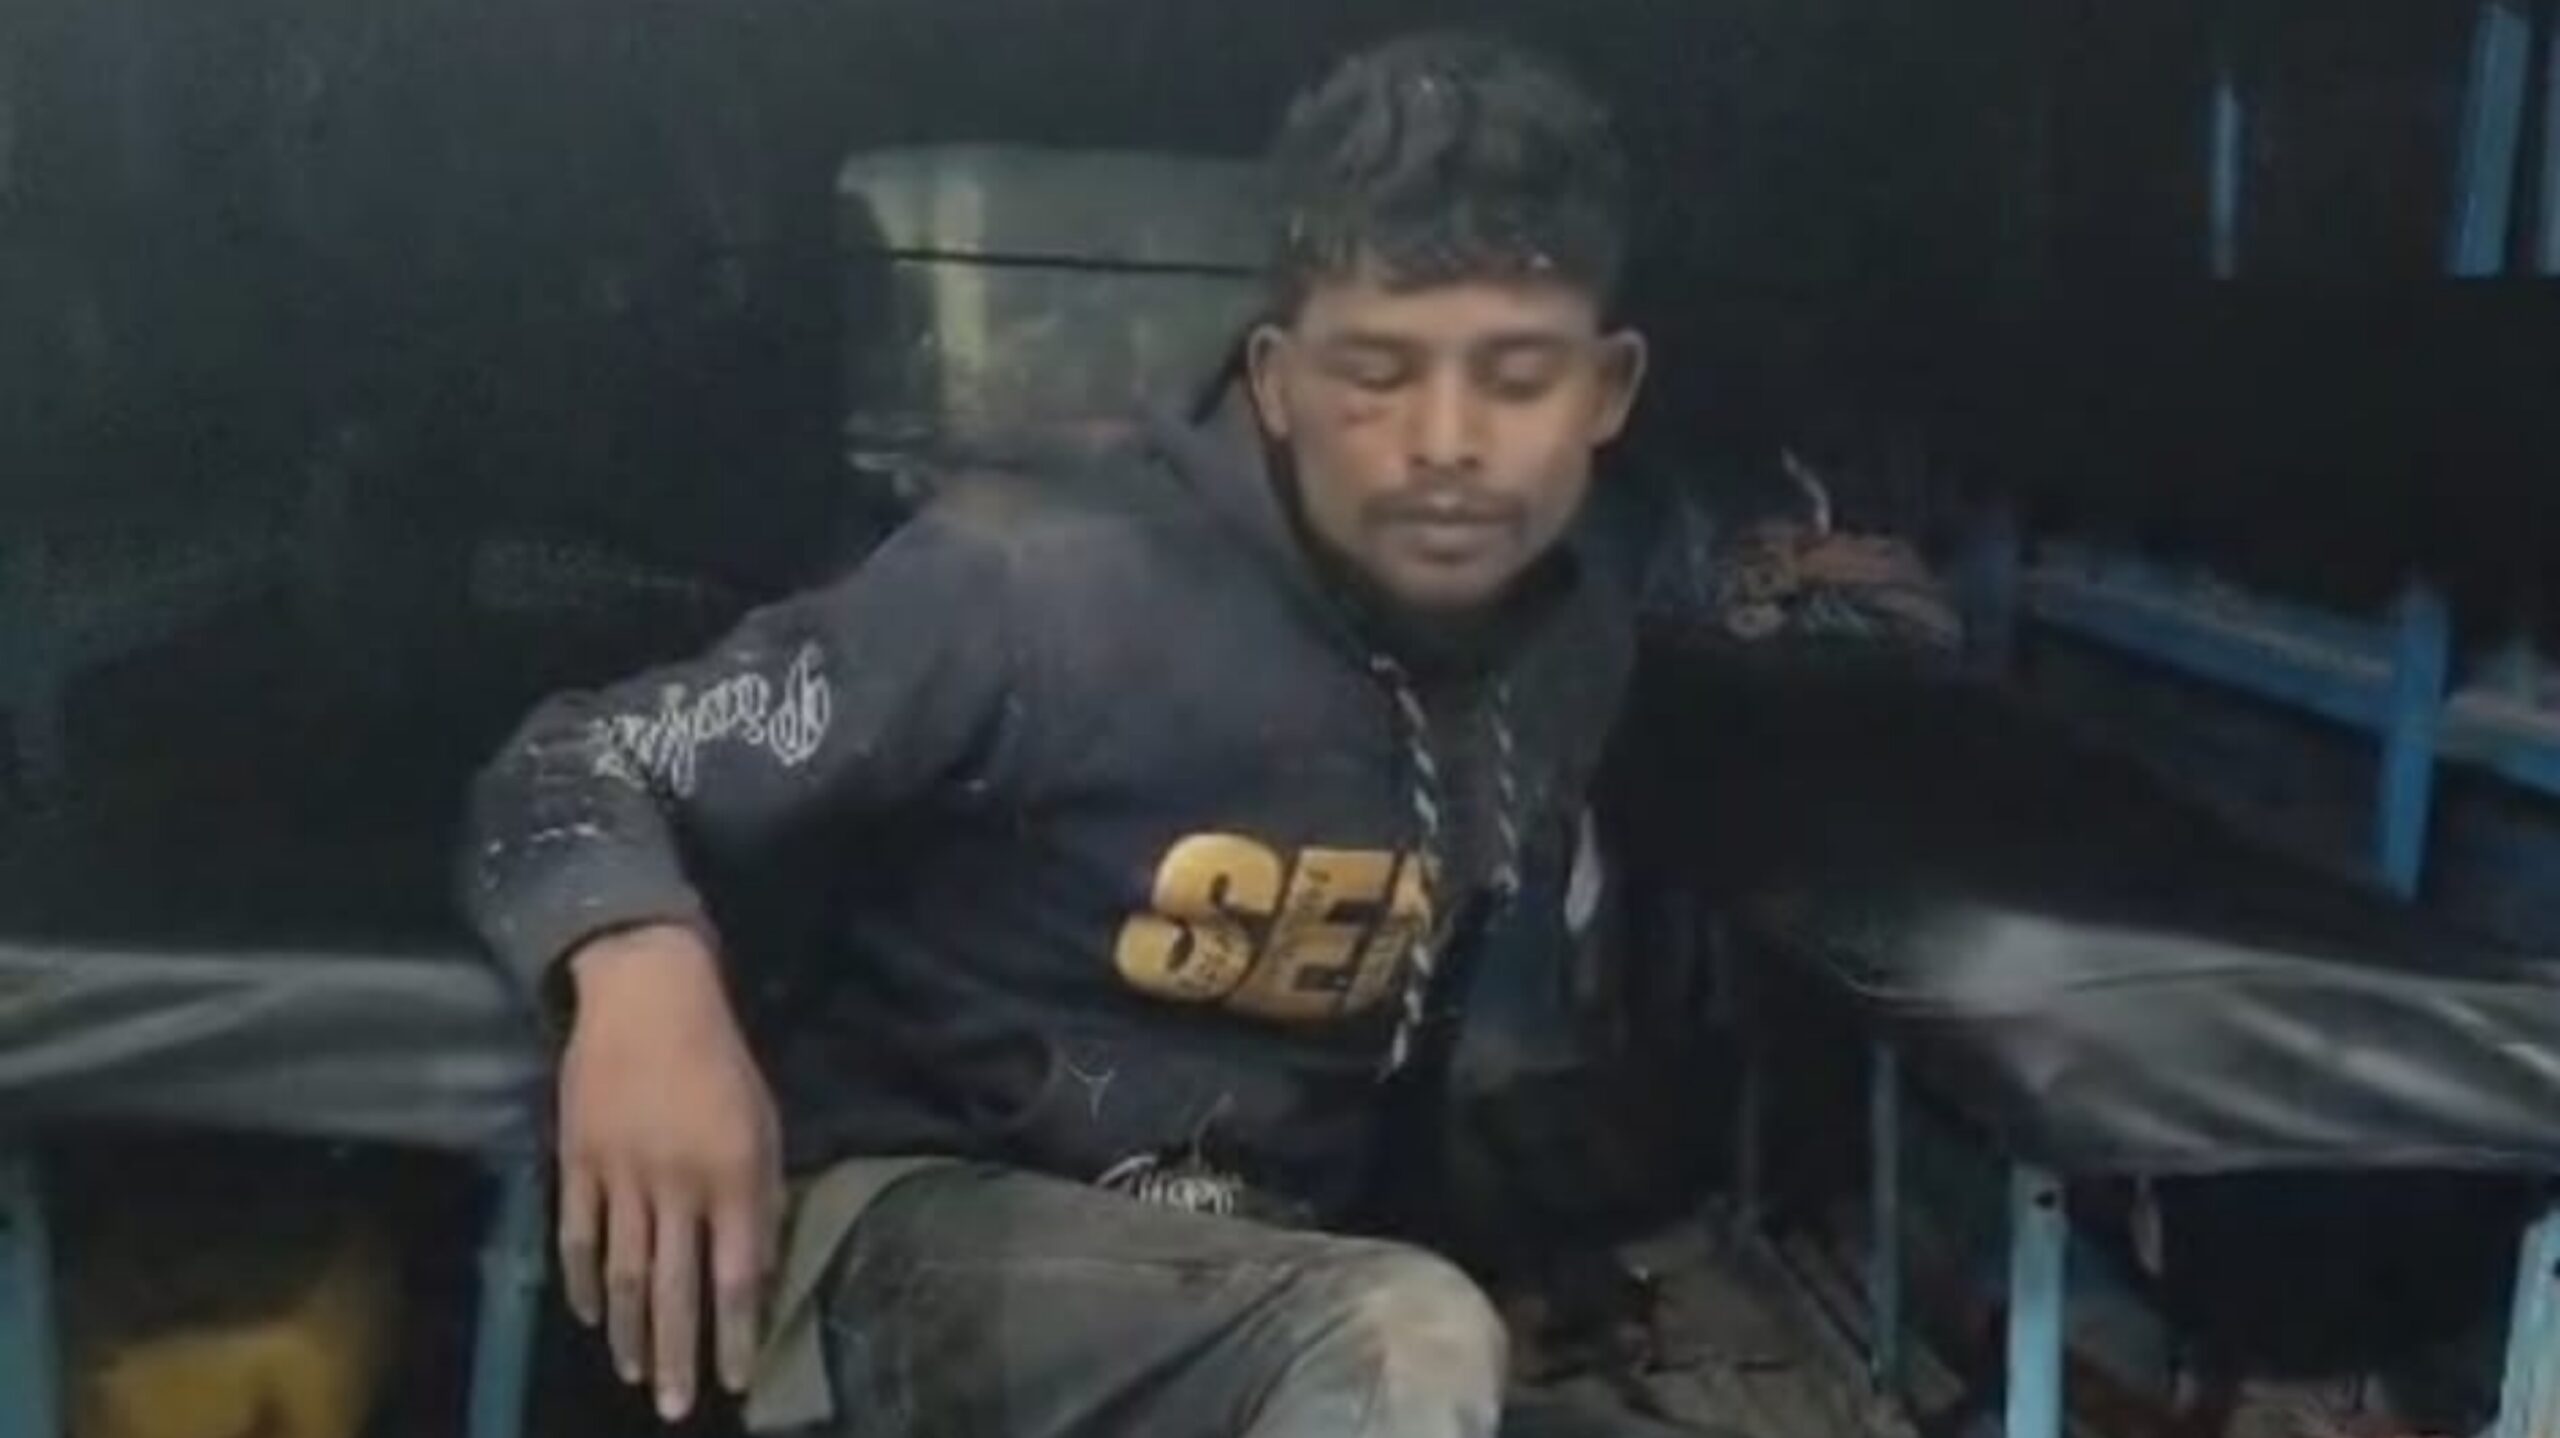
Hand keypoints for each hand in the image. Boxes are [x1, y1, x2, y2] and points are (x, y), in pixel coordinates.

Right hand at [557, 924, 780, 1421]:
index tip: (738, 1380)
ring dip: (627, 1333)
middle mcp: (677, 1182)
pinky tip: (588, 1318)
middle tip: (677, 1408)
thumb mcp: (765, 1122)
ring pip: (620, 1273)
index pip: (736, 1274)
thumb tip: (758, 1269)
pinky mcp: (576, 1162)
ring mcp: (621, 1174)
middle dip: (679, 1354)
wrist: (646, 996)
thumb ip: (764, 1197)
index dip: (737, 1333)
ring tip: (636, 1376)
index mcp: (733, 1172)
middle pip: (672, 1288)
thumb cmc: (720, 1060)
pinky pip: (576, 1235)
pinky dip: (580, 1283)